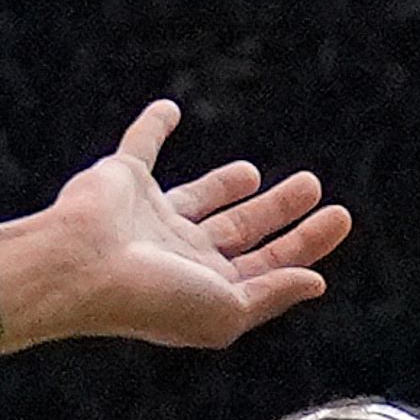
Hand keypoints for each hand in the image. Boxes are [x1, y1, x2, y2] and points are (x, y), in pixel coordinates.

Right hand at [41, 101, 351, 348]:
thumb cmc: (150, 296)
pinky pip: (142, 146)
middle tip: (311, 185)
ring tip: (253, 172)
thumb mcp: (227, 309)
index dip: (307, 243)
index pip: (268, 264)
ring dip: (226, 184)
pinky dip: (152, 126)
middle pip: (240, 231)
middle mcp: (179, 255)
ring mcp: (150, 217)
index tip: (340, 216)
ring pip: (200, 196)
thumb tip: (315, 282)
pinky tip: (168, 110)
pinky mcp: (123, 180)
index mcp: (204, 288)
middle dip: (277, 210)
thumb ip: (272, 294)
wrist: (80, 267)